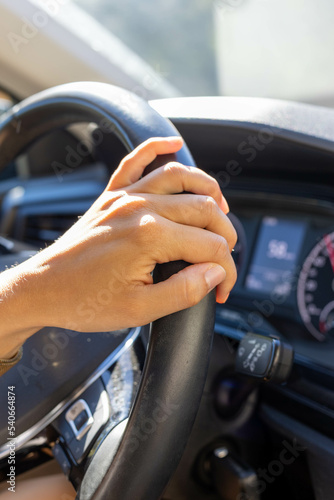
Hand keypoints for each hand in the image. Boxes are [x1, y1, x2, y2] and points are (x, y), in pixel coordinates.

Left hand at [0, 137, 236, 353]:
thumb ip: (184, 291)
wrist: (42, 289)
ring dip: (208, 188)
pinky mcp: (111, 196)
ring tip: (221, 207)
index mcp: (151, 236)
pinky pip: (136, 160)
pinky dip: (157, 147)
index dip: (226, 270)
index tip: (222, 290)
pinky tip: (173, 143)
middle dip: (226, 234)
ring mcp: (125, 197)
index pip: (211, 246)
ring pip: (180, 177)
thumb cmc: (83, 301)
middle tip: (225, 258)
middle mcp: (141, 208)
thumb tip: (215, 273)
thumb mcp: (140, 310)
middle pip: (205, 208)